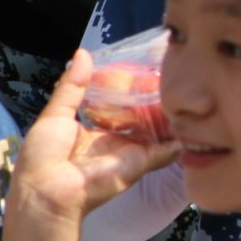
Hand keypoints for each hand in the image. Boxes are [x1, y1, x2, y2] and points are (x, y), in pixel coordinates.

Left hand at [8, 51, 178, 225]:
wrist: (52, 188)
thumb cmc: (46, 152)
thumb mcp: (55, 113)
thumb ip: (73, 85)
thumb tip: (84, 52)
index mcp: (93, 130)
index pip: (117, 107)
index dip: (129, 91)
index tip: (143, 72)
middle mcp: (115, 140)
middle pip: (140, 118)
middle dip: (153, 101)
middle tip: (168, 77)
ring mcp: (131, 151)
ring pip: (157, 130)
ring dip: (169, 115)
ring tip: (184, 90)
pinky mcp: (143, 160)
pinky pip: (168, 148)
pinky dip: (181, 137)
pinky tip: (194, 116)